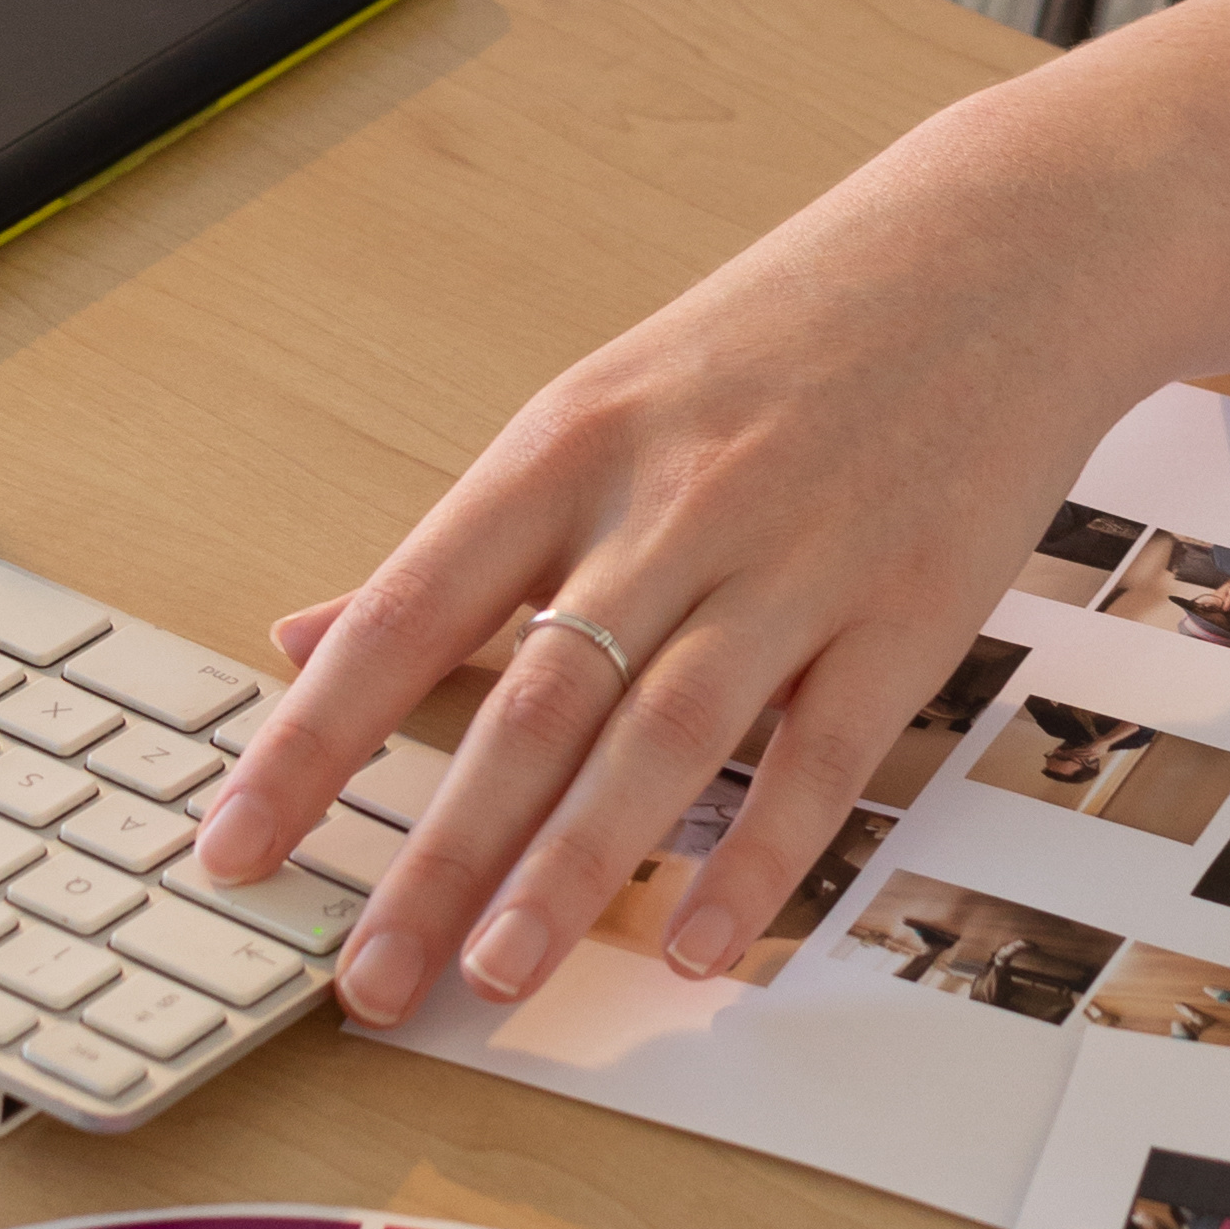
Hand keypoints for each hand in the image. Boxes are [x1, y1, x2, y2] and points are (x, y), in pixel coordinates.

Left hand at [187, 92, 1153, 1024]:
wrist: (997, 252)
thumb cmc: (784, 338)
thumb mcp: (596, 410)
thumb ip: (463, 546)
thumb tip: (303, 639)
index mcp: (567, 449)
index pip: (406, 612)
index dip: (311, 740)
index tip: (232, 844)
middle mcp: (670, 506)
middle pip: (529, 703)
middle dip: (435, 855)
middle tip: (364, 977)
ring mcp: (794, 562)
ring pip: (665, 738)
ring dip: (575, 869)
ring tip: (499, 974)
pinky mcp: (908, 613)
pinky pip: (821, 758)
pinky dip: (760, 858)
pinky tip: (701, 944)